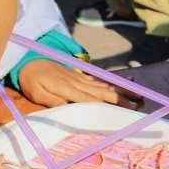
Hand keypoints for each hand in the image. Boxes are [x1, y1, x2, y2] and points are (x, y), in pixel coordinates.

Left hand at [18, 59, 142, 108]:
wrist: (28, 58)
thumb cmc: (31, 79)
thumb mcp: (36, 93)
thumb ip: (53, 101)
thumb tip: (68, 110)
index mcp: (68, 88)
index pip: (92, 99)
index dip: (110, 105)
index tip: (126, 109)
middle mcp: (78, 82)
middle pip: (103, 91)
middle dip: (122, 98)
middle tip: (140, 103)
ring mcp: (80, 77)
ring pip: (104, 85)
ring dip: (122, 91)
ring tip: (138, 95)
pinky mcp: (80, 75)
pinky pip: (99, 80)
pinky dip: (112, 83)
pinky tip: (123, 84)